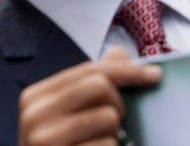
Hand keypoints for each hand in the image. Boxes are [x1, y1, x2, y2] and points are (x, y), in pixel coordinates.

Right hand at [18, 47, 161, 145]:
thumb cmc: (65, 145)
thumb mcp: (71, 111)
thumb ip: (93, 80)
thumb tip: (119, 52)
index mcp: (36, 96)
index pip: (90, 69)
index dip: (127, 69)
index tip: (155, 74)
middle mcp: (34, 115)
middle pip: (100, 86)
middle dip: (118, 103)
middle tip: (117, 121)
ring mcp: (44, 140)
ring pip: (108, 116)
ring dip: (115, 133)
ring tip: (100, 143)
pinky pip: (108, 145)